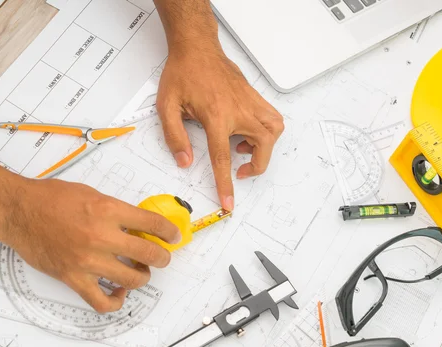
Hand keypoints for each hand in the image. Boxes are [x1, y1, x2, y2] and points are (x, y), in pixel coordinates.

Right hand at [4, 178, 180, 312]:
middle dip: (162, 257)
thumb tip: (140, 225)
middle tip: (161, 257)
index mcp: (108, 210)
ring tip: (139, 271)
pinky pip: (102, 302)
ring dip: (142, 277)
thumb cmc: (50, 198)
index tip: (174, 237)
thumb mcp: (92, 193)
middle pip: (149, 255)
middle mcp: (101, 237)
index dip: (170, 232)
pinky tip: (120, 292)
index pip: (153, 224)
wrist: (17, 211)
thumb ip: (117, 210)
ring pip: (133, 279)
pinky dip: (116, 301)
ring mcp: (88, 261)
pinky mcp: (73, 278)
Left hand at [156, 43, 284, 209]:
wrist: (197, 48)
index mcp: (216, 116)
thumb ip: (175, 137)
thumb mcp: (167, 106)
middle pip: (263, 145)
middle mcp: (239, 110)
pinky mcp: (254, 96)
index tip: (229, 202)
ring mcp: (250, 101)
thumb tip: (185, 161)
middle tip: (240, 170)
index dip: (225, 184)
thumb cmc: (183, 73)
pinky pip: (272, 117)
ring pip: (275, 130)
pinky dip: (268, 130)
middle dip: (256, 165)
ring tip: (244, 148)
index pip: (223, 159)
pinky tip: (249, 131)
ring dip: (265, 146)